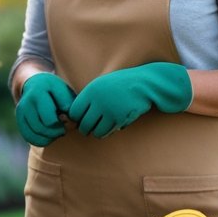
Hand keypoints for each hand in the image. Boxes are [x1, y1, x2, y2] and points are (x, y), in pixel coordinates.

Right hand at [15, 72, 75, 145]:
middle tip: (63, 128)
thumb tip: (67, 123)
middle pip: (42, 128)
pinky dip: (41, 140)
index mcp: (40, 90)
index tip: (68, 117)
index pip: (51, 119)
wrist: (35, 84)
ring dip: (49, 137)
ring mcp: (21, 110)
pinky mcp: (19, 119)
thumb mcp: (66, 92)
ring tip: (57, 131)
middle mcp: (27, 100)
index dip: (62, 123)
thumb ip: (70, 106)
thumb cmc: (56, 90)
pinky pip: (28, 137)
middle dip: (55, 132)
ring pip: (35, 134)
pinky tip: (49, 135)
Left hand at [69, 62, 192, 137]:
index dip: (76, 118)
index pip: (74, 112)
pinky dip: (107, 132)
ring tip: (97, 130)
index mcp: (91, 90)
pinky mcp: (120, 119)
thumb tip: (74, 116)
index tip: (80, 119)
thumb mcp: (101, 84)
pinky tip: (109, 128)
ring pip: (96, 132)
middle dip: (85, 129)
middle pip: (83, 124)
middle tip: (87, 129)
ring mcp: (110, 111)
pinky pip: (108, 132)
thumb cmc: (119, 84)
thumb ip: (88, 98)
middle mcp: (98, 101)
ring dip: (96, 133)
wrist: (143, 84)